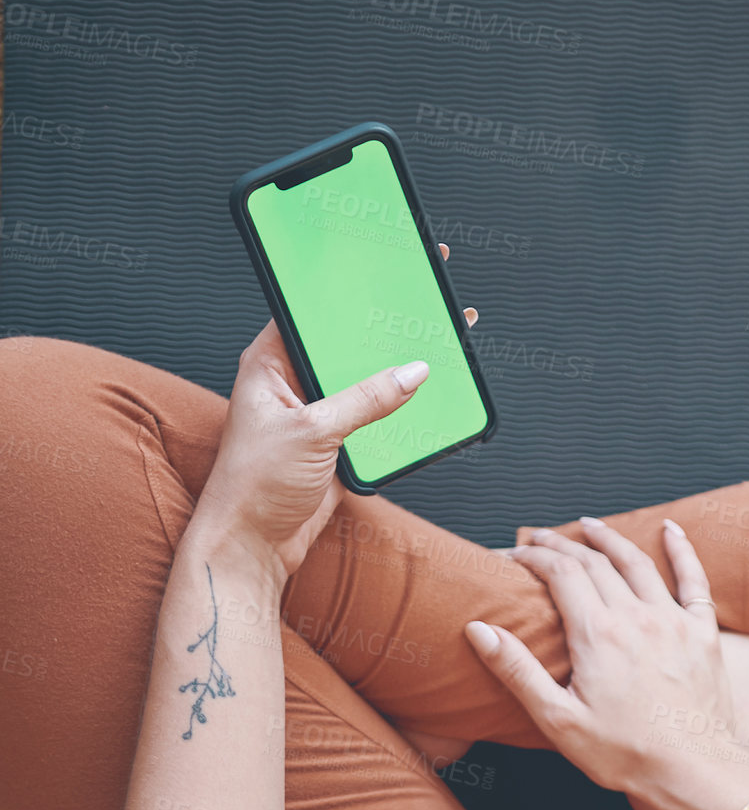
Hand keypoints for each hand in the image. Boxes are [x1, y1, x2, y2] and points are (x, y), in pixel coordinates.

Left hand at [196, 244, 477, 582]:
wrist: (250, 550)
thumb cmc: (252, 487)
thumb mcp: (312, 432)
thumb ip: (366, 400)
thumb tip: (412, 371)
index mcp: (270, 362)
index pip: (311, 307)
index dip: (347, 283)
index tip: (381, 259)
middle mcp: (292, 382)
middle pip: (345, 342)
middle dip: (384, 324)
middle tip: (424, 298)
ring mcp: (316, 414)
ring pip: (366, 381)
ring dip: (397, 371)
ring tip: (437, 344)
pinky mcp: (335, 446)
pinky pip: (375, 419)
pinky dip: (400, 412)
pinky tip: (428, 400)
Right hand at [463, 518, 748, 809]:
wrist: (692, 772)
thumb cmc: (625, 754)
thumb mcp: (557, 719)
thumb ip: (517, 670)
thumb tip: (480, 629)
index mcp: (597, 634)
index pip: (559, 573)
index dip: (532, 556)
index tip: (512, 554)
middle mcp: (636, 616)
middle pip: (594, 562)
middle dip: (560, 544)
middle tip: (539, 537)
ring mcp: (672, 621)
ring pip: (637, 562)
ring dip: (609, 539)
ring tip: (588, 526)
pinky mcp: (702, 634)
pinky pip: (694, 580)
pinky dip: (682, 550)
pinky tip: (672, 530)